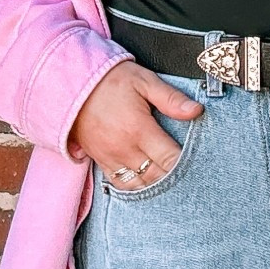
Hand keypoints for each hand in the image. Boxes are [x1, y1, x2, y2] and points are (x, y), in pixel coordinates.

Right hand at [68, 60, 204, 185]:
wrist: (69, 83)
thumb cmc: (109, 80)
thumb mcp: (143, 81)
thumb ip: (171, 99)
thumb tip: (196, 110)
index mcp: (139, 129)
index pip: (170, 159)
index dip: (187, 164)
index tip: (200, 164)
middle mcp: (124, 149)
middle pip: (157, 176)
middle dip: (175, 179)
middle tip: (192, 178)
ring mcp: (110, 157)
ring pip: (139, 185)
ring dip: (156, 186)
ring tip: (172, 185)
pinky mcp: (100, 160)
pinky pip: (120, 184)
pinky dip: (136, 188)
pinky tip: (148, 184)